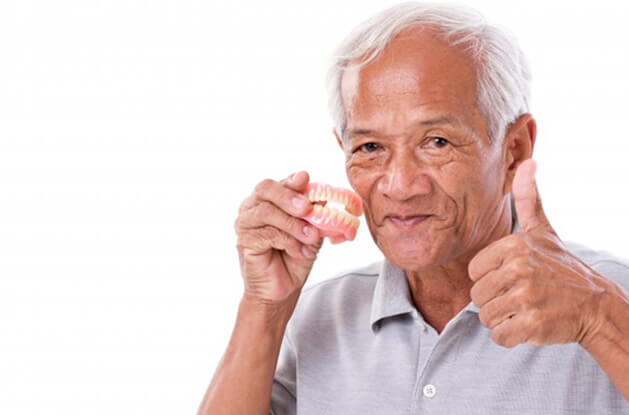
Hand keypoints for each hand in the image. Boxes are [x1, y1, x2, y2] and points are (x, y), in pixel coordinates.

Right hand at [234, 171, 322, 305]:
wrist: (282, 289)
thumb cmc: (294, 258)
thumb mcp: (310, 231)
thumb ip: (313, 213)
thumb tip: (323, 195)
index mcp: (269, 200)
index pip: (279, 183)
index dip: (292, 180)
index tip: (305, 179)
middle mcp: (253, 207)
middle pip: (265, 189)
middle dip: (288, 196)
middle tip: (307, 207)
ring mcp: (246, 224)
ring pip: (266, 211)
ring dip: (293, 224)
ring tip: (311, 236)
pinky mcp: (244, 242)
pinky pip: (268, 234)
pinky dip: (289, 241)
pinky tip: (300, 251)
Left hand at [468, 159, 611, 347]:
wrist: (595, 304)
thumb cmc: (561, 268)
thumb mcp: (544, 230)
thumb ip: (529, 199)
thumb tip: (530, 161)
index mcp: (514, 246)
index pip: (474, 272)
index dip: (489, 279)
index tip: (513, 278)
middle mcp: (518, 269)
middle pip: (477, 296)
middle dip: (495, 301)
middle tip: (522, 296)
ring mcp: (526, 297)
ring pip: (486, 317)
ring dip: (503, 319)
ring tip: (526, 309)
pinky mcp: (532, 324)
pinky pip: (499, 336)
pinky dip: (511, 336)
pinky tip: (529, 325)